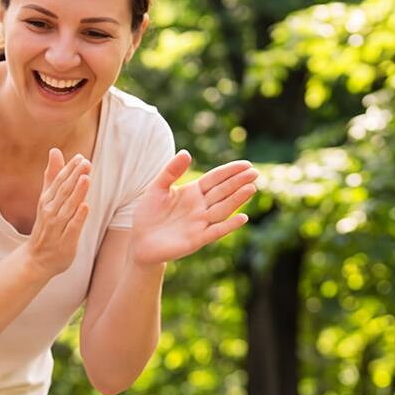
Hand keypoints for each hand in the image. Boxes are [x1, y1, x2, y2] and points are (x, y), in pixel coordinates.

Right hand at [23, 148, 91, 277]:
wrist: (36, 259)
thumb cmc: (46, 227)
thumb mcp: (47, 200)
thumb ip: (52, 176)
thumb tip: (55, 151)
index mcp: (47, 201)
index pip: (58, 182)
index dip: (69, 170)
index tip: (80, 157)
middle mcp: (50, 213)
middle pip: (63, 193)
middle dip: (74, 177)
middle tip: (86, 163)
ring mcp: (56, 228)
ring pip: (67, 208)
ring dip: (77, 193)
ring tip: (86, 178)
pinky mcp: (65, 242)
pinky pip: (71, 228)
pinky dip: (77, 218)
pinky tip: (85, 206)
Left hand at [128, 151, 256, 267]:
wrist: (139, 241)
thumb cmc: (148, 214)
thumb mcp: (156, 188)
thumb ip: (170, 171)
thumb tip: (186, 153)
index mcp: (193, 192)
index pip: (216, 179)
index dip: (230, 171)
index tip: (246, 164)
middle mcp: (200, 207)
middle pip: (223, 192)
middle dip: (238, 183)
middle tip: (254, 173)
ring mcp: (200, 223)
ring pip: (222, 209)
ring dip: (236, 200)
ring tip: (251, 188)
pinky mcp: (196, 240)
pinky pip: (215, 232)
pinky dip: (229, 226)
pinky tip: (243, 218)